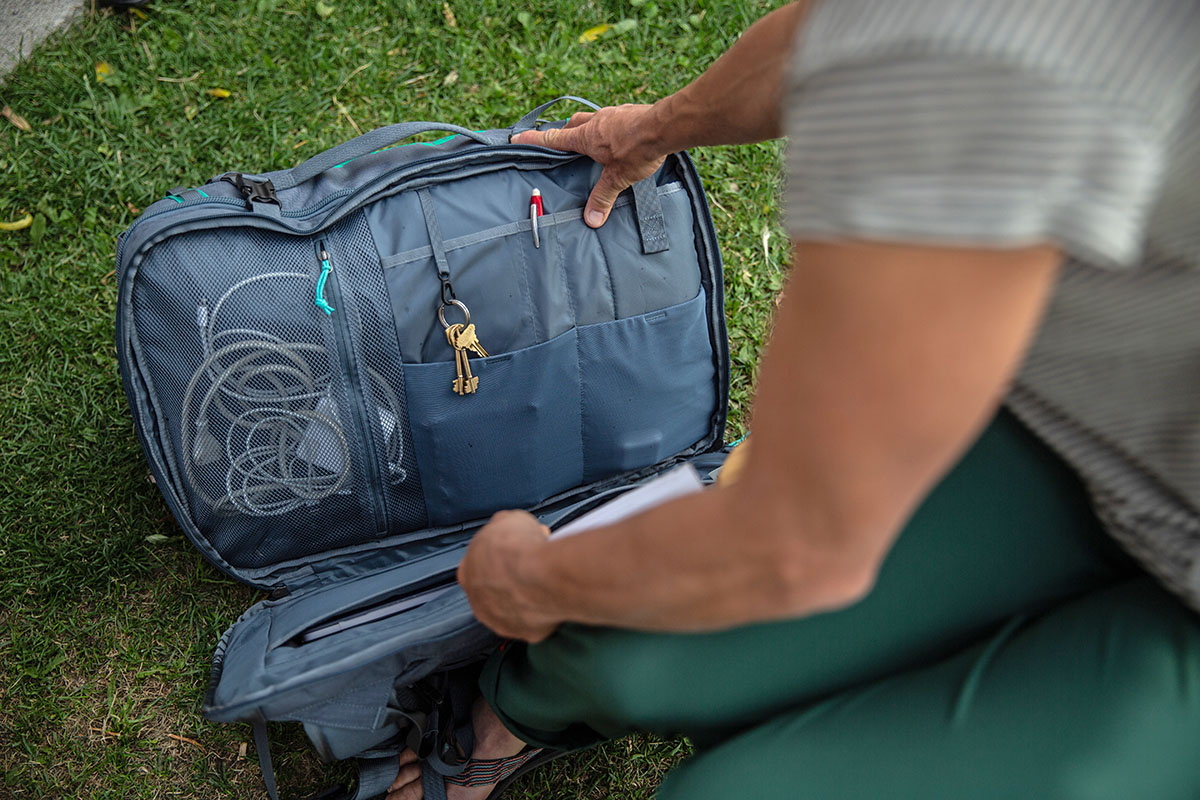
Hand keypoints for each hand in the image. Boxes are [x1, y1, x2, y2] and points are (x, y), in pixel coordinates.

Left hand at [458, 510, 560, 642]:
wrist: (541, 575)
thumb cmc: (520, 549)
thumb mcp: (509, 520)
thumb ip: (504, 528)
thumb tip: (511, 526)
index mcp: (468, 571)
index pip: (477, 564)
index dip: (499, 554)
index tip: (515, 548)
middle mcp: (478, 600)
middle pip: (495, 588)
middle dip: (513, 575)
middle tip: (532, 563)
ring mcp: (500, 620)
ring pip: (513, 607)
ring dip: (526, 595)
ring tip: (546, 579)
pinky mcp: (523, 633)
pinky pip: (533, 621)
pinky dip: (543, 610)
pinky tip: (553, 596)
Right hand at [510, 103, 666, 227]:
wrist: (664, 126)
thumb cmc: (638, 149)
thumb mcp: (618, 178)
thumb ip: (603, 198)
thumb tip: (591, 220)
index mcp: (586, 137)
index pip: (554, 139)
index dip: (534, 139)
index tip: (518, 137)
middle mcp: (596, 122)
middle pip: (572, 124)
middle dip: (565, 132)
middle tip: (564, 142)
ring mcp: (612, 114)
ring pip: (592, 119)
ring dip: (589, 128)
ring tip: (594, 142)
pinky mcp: (628, 113)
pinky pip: (611, 118)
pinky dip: (609, 126)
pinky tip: (619, 137)